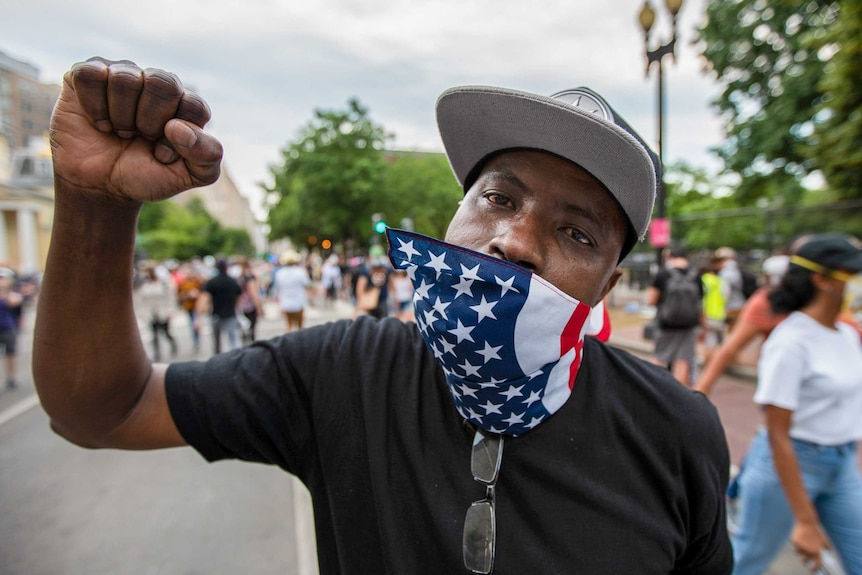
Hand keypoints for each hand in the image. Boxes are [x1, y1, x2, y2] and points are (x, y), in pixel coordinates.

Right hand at [50, 58, 222, 203]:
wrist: (98, 186)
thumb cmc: (144, 175)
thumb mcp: (188, 175)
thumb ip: (207, 156)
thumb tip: (178, 127)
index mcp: (186, 104)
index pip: (194, 106)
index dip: (177, 138)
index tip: (162, 154)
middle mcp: (157, 83)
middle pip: (163, 82)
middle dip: (148, 120)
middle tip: (138, 137)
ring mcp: (123, 74)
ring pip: (125, 78)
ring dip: (119, 116)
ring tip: (118, 130)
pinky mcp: (87, 74)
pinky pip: (92, 74)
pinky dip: (93, 106)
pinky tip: (97, 120)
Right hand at [790, 522, 829, 571]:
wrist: (807, 523)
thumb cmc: (817, 532)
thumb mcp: (825, 540)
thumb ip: (826, 548)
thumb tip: (829, 553)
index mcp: (817, 551)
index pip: (816, 564)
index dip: (814, 568)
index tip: (812, 570)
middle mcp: (809, 551)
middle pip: (804, 560)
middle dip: (804, 560)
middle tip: (804, 558)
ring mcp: (801, 547)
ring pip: (798, 552)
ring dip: (800, 550)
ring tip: (802, 543)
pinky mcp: (794, 542)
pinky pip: (794, 545)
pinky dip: (796, 543)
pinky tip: (799, 537)